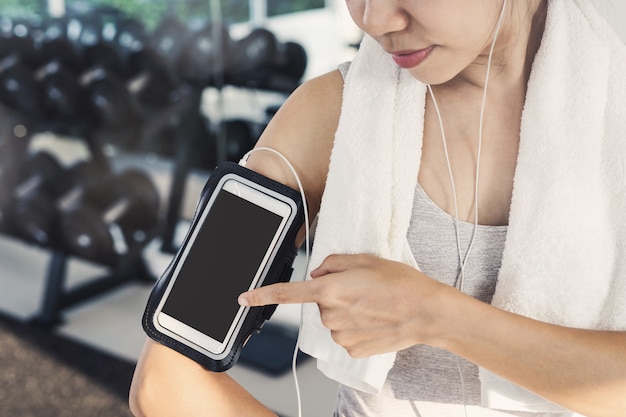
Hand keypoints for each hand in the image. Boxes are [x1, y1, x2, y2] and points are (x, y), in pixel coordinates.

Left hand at [238, 253, 449, 357]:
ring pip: (333, 319)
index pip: (288, 294)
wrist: (426, 312)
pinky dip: (356, 327)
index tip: (244, 298)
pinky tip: (375, 320)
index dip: (263, 295)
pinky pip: (345, 334)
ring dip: (346, 311)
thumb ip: (334, 264)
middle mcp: (331, 315)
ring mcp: (341, 335)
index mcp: (331, 290)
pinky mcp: (352, 349)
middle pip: (319, 303)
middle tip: (361, 289)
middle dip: (333, 294)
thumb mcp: (366, 260)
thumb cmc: (401, 283)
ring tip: (373, 304)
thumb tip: (319, 274)